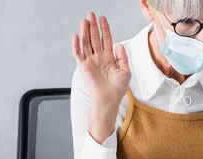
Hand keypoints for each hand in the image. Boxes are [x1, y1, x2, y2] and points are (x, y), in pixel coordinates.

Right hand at [72, 12, 129, 142]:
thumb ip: (122, 57)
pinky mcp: (83, 67)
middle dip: (93, 26)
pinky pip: (78, 54)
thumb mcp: (126, 70)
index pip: (106, 39)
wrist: (109, 99)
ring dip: (85, 32)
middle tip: (90, 14)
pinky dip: (76, 45)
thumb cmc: (118, 88)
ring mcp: (90, 61)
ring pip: (86, 43)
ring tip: (84, 21)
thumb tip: (119, 44)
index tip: (102, 18)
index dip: (104, 28)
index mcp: (109, 57)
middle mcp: (99, 57)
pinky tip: (77, 36)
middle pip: (95, 38)